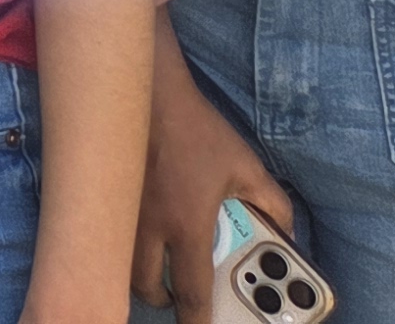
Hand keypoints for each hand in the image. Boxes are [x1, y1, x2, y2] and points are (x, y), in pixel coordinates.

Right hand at [132, 39, 293, 311]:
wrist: (146, 93)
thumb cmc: (198, 131)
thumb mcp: (246, 165)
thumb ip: (273, 204)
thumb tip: (287, 235)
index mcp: (187, 223)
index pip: (191, 289)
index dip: (198, 318)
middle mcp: (150, 225)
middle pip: (147, 286)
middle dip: (164, 300)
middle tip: (179, 294)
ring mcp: (123, 212)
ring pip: (122, 264)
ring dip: (142, 276)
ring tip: (160, 269)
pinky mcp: (107, 197)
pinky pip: (110, 237)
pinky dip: (123, 248)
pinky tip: (138, 234)